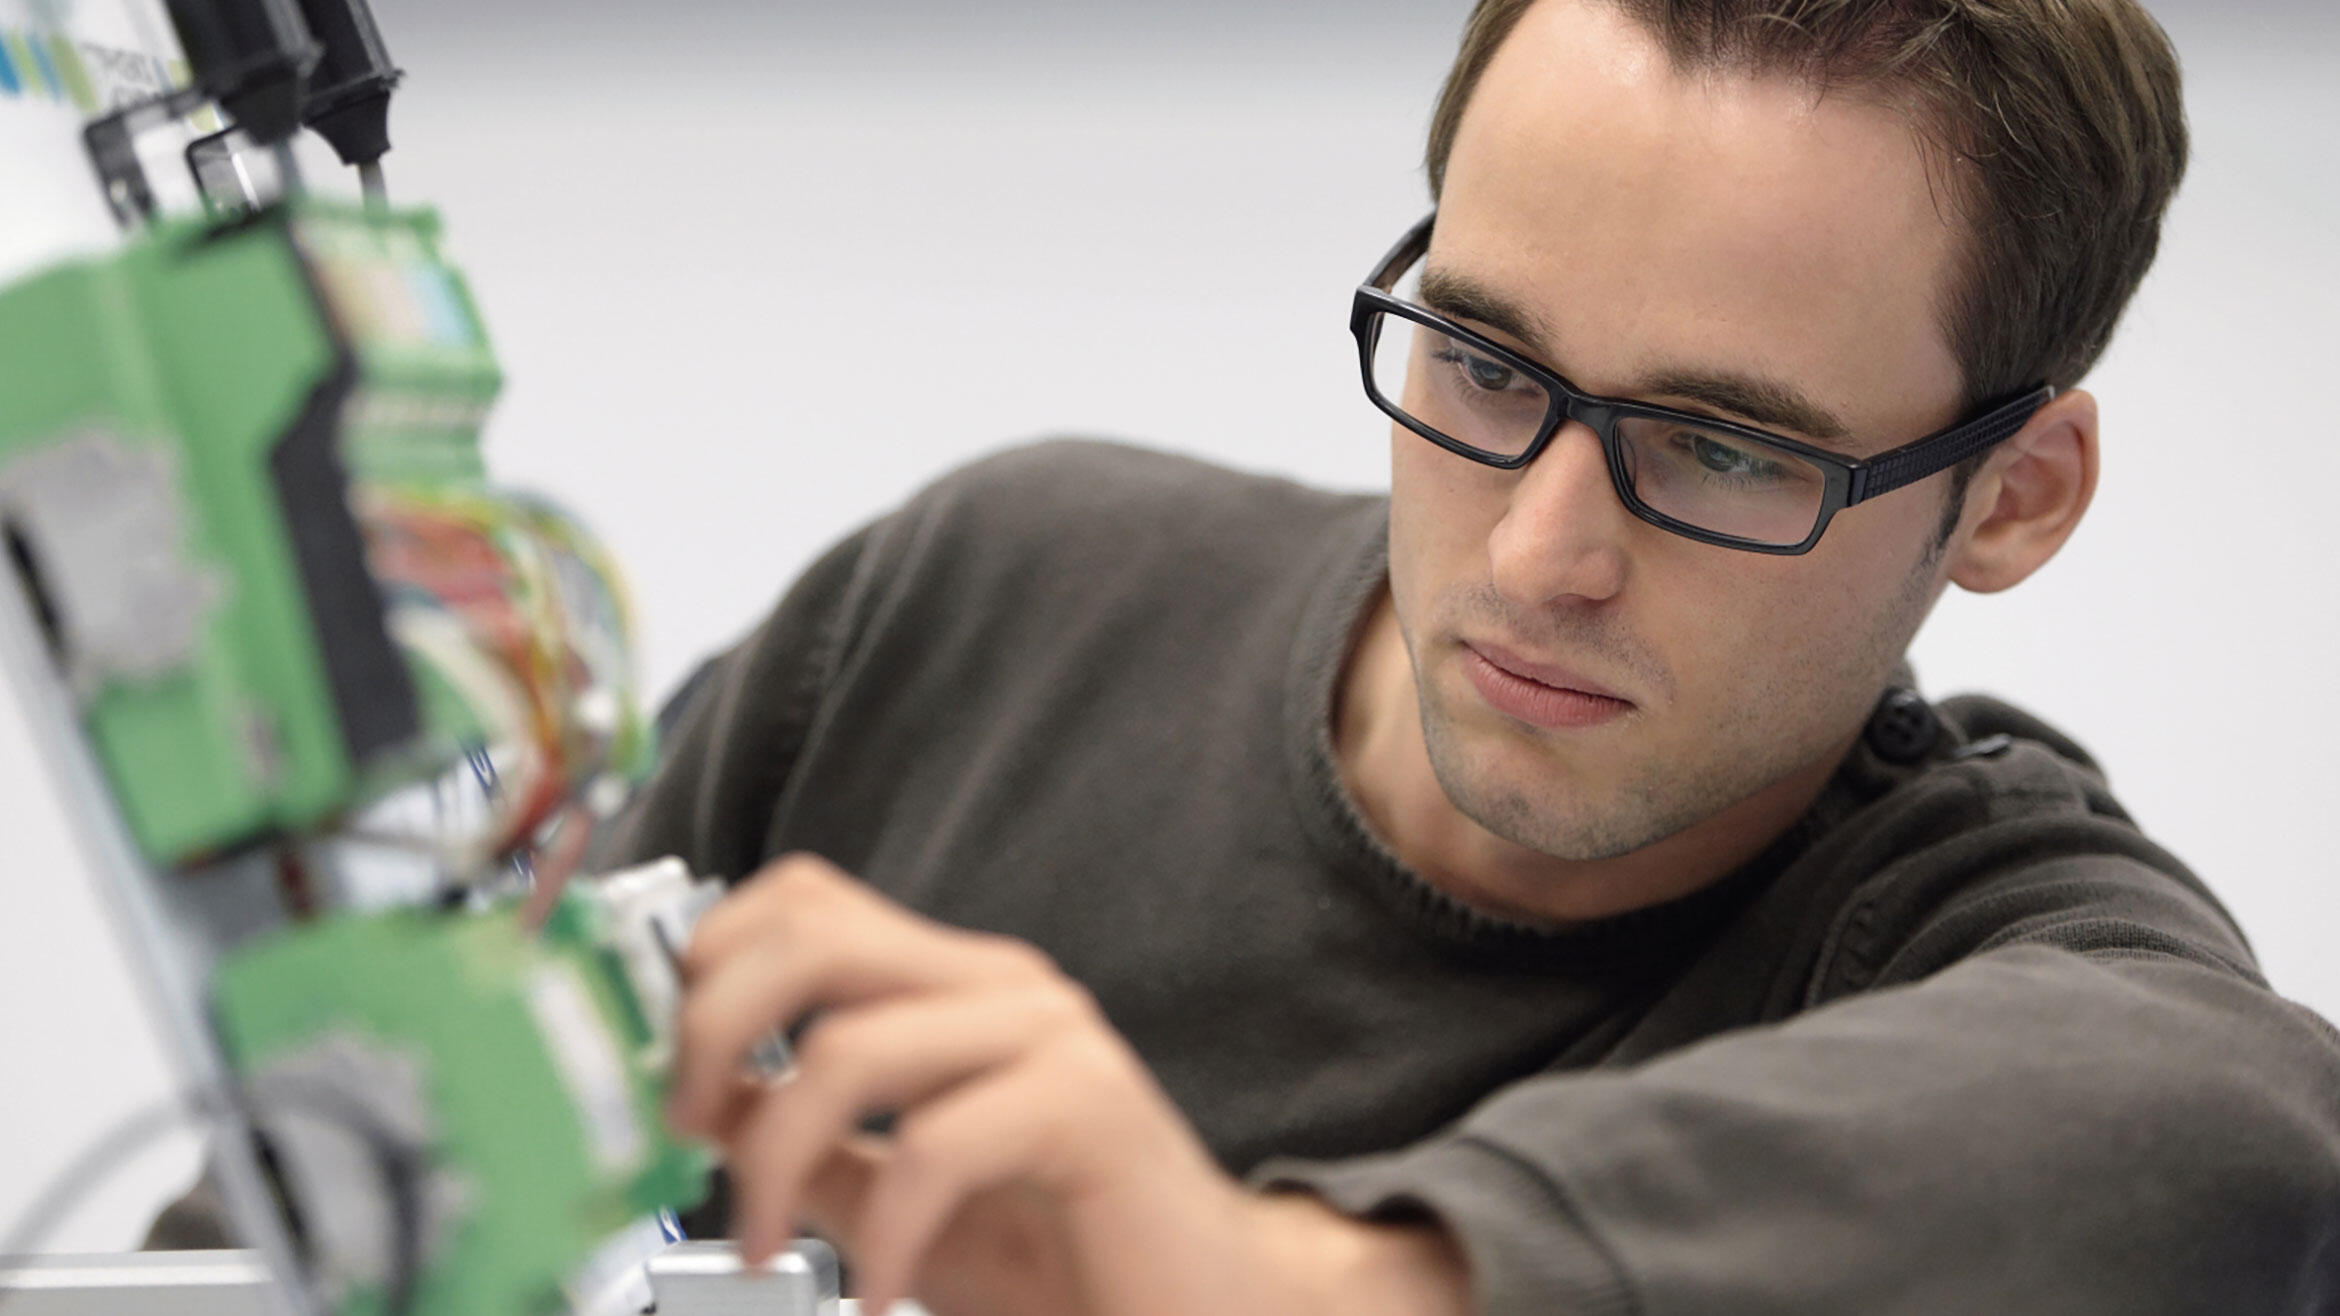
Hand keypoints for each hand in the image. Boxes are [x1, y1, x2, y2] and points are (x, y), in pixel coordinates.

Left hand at [666, 853, 1469, 1315]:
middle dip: (712, 1031)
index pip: (804, 900)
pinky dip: (880, 1232)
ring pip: (849, 1044)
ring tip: (765, 1248)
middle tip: (692, 1133)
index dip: (710, 964)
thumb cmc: (1060, 1254)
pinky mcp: (1089, 1108)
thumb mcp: (893, 1200)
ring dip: (773, 1164)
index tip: (675, 1074)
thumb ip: (810, 1147)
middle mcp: (1000, 986)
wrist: (1207, 1309)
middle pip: (810, 934)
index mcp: (952, 985)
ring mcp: (1051, 1036)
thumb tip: (703, 1107)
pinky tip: (877, 1287)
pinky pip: (936, 1145)